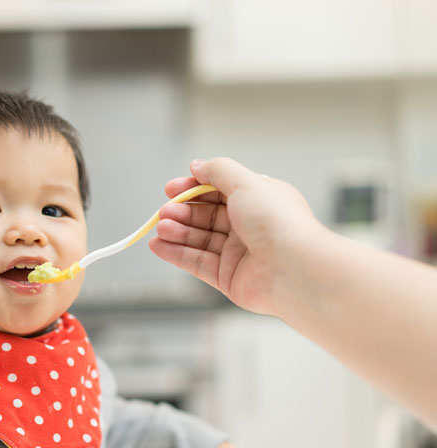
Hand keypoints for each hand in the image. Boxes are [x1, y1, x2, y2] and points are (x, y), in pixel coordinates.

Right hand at [149, 158, 320, 315]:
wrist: (295, 269)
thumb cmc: (278, 223)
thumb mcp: (246, 183)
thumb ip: (218, 171)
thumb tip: (196, 166)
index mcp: (258, 201)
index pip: (218, 191)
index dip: (193, 189)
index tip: (171, 189)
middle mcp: (249, 226)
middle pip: (206, 215)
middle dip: (182, 212)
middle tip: (164, 211)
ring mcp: (238, 253)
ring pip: (199, 239)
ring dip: (176, 232)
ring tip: (159, 228)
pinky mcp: (228, 278)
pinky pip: (196, 263)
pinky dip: (175, 253)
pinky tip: (157, 245)